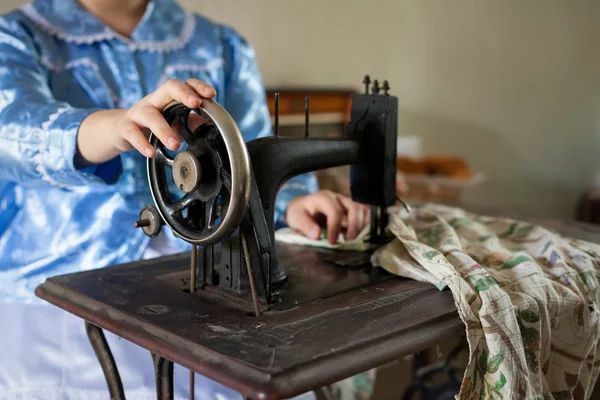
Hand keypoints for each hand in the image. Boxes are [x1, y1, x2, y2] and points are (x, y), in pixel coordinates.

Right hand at [77, 79, 215, 164]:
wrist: (123, 130)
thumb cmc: (155, 124)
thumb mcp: (175, 123)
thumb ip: (191, 123)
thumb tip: (210, 125)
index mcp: (169, 97)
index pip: (185, 84)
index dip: (198, 87)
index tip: (211, 94)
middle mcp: (155, 100)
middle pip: (168, 87)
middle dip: (183, 93)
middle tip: (195, 103)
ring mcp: (139, 111)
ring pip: (151, 115)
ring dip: (163, 129)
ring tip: (174, 145)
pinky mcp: (125, 126)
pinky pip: (132, 132)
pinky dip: (142, 143)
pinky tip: (151, 152)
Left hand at [285, 190, 369, 244]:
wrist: (302, 209)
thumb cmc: (300, 212)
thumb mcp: (295, 217)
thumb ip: (305, 225)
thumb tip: (317, 235)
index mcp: (323, 198)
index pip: (335, 211)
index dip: (335, 227)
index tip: (332, 241)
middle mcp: (337, 198)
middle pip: (354, 206)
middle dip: (355, 224)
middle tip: (349, 240)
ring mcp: (346, 203)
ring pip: (362, 209)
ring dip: (362, 224)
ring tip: (356, 238)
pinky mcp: (351, 210)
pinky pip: (364, 214)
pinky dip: (365, 224)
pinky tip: (360, 236)